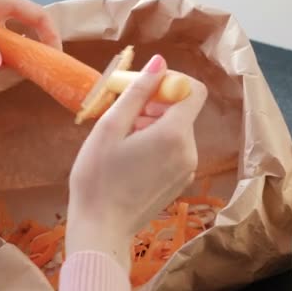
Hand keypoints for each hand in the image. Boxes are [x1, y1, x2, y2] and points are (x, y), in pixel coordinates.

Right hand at [66, 55, 207, 271]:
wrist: (101, 229)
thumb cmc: (97, 177)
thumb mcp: (110, 127)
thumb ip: (138, 92)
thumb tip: (160, 62)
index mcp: (175, 134)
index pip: (194, 90)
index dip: (171, 82)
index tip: (144, 89)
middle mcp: (190, 150)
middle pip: (183, 110)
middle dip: (155, 104)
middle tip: (123, 114)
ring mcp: (188, 169)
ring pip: (177, 130)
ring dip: (153, 124)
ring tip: (122, 138)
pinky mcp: (181, 182)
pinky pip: (175, 150)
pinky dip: (157, 143)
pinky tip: (130, 157)